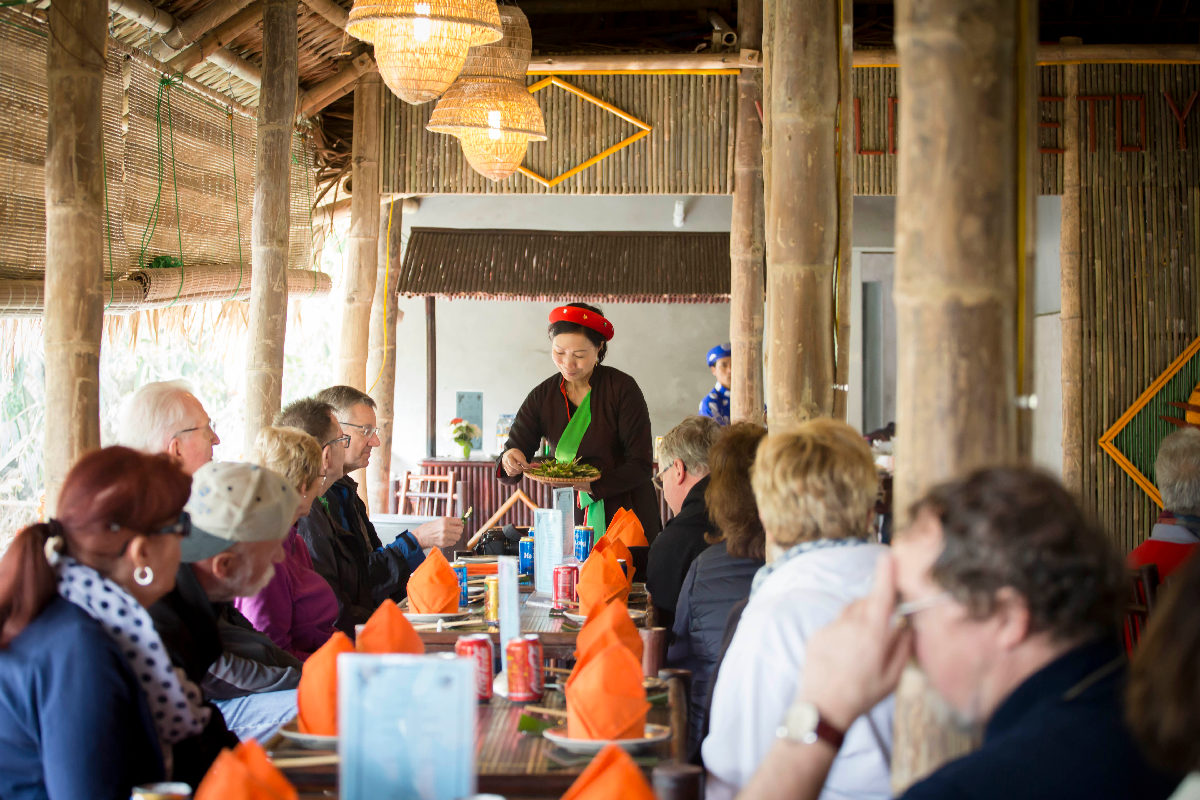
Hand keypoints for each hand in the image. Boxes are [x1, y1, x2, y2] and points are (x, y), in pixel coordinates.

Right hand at [413, 517, 464, 548]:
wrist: (422, 536)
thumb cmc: (430, 528)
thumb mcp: (440, 520)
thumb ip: (450, 521)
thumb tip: (460, 523)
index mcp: (445, 521)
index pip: (459, 521)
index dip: (460, 523)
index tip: (460, 524)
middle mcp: (445, 528)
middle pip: (460, 530)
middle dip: (459, 530)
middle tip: (457, 530)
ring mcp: (445, 536)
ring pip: (458, 537)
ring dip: (456, 536)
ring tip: (451, 534)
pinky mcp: (444, 543)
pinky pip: (453, 542)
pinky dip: (452, 541)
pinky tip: (447, 538)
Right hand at [501, 448, 528, 476]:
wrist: (509, 453)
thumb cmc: (516, 454)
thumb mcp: (521, 455)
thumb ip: (524, 461)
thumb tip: (528, 468)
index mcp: (513, 453)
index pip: (520, 460)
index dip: (526, 465)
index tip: (530, 467)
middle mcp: (507, 458)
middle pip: (513, 465)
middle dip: (520, 469)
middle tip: (524, 469)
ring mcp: (504, 463)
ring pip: (511, 471)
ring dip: (518, 472)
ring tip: (521, 469)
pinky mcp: (504, 468)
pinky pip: (510, 473)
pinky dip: (514, 473)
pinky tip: (516, 470)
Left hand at [797, 554, 912, 730]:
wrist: (823, 708)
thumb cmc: (862, 694)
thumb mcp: (893, 676)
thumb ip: (903, 647)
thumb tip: (906, 627)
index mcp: (872, 633)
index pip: (882, 595)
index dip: (886, 574)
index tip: (889, 556)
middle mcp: (850, 624)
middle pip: (865, 602)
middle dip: (875, 607)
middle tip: (881, 629)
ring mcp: (831, 628)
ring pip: (849, 613)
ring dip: (858, 620)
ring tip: (860, 650)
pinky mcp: (816, 634)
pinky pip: (834, 625)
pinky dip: (842, 632)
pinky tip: (843, 656)